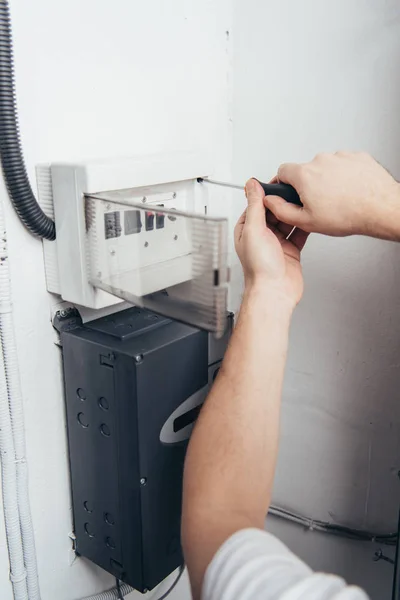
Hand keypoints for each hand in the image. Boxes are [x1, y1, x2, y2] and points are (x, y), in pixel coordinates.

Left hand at [234, 179, 307, 306]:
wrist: (275, 292)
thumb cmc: (259, 269)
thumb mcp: (254, 230)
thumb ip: (254, 206)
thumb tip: (252, 186)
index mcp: (247, 230)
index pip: (256, 205)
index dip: (267, 193)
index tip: (278, 182)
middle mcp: (261, 236)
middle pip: (274, 211)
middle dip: (283, 202)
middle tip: (294, 191)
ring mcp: (277, 243)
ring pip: (287, 221)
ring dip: (294, 212)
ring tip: (303, 201)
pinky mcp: (291, 250)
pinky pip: (298, 233)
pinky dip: (304, 225)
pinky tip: (309, 217)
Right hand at [265, 152, 399, 238]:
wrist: (380, 208)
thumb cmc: (348, 215)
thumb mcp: (306, 221)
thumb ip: (281, 210)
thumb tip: (270, 202)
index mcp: (304, 174)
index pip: (282, 170)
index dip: (282, 183)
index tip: (286, 190)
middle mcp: (321, 161)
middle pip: (305, 170)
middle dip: (307, 184)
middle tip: (316, 202)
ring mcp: (340, 157)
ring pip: (325, 167)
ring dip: (327, 180)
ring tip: (337, 198)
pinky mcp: (357, 156)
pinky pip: (344, 165)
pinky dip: (344, 176)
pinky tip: (349, 191)